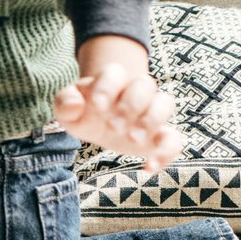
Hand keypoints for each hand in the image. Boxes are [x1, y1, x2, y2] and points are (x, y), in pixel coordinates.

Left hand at [53, 35, 182, 173]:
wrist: (102, 123)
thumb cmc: (85, 112)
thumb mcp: (67, 109)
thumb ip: (65, 102)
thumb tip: (75, 106)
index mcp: (112, 80)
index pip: (115, 72)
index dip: (107, 86)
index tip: (96, 106)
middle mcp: (136, 92)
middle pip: (144, 85)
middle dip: (130, 106)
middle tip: (114, 127)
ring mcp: (151, 112)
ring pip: (165, 104)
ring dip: (152, 121)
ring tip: (133, 141)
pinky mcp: (161, 136)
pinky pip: (175, 140)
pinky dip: (166, 153)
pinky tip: (148, 167)